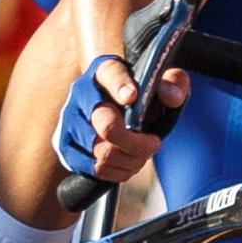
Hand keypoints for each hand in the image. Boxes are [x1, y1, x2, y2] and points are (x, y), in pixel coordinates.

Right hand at [54, 53, 184, 184]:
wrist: (113, 108)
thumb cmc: (140, 95)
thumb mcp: (162, 83)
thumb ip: (173, 83)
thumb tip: (172, 96)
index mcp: (104, 71)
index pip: (111, 73)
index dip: (120, 86)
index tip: (132, 97)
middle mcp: (81, 94)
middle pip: (107, 125)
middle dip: (137, 142)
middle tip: (154, 143)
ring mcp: (70, 122)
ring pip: (103, 152)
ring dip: (131, 159)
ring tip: (143, 154)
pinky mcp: (68, 147)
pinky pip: (96, 168)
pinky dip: (119, 171)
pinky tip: (129, 162)